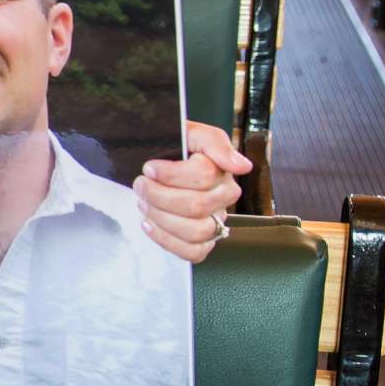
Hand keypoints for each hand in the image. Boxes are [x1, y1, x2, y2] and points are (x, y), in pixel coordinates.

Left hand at [135, 121, 250, 262]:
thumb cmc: (173, 149)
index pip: (204, 176)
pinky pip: (193, 252)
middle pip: (196, 205)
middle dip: (159, 196)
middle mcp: (223, 197)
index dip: (171, 174)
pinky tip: (150, 223)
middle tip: (141, 185)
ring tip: (144, 203)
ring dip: (161, 218)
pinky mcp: (203, 241)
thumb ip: (215, 142)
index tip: (150, 168)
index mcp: (222, 170)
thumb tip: (242, 165)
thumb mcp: (190, 133)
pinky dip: (167, 240)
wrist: (155, 163)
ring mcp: (215, 221)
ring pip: (196, 231)